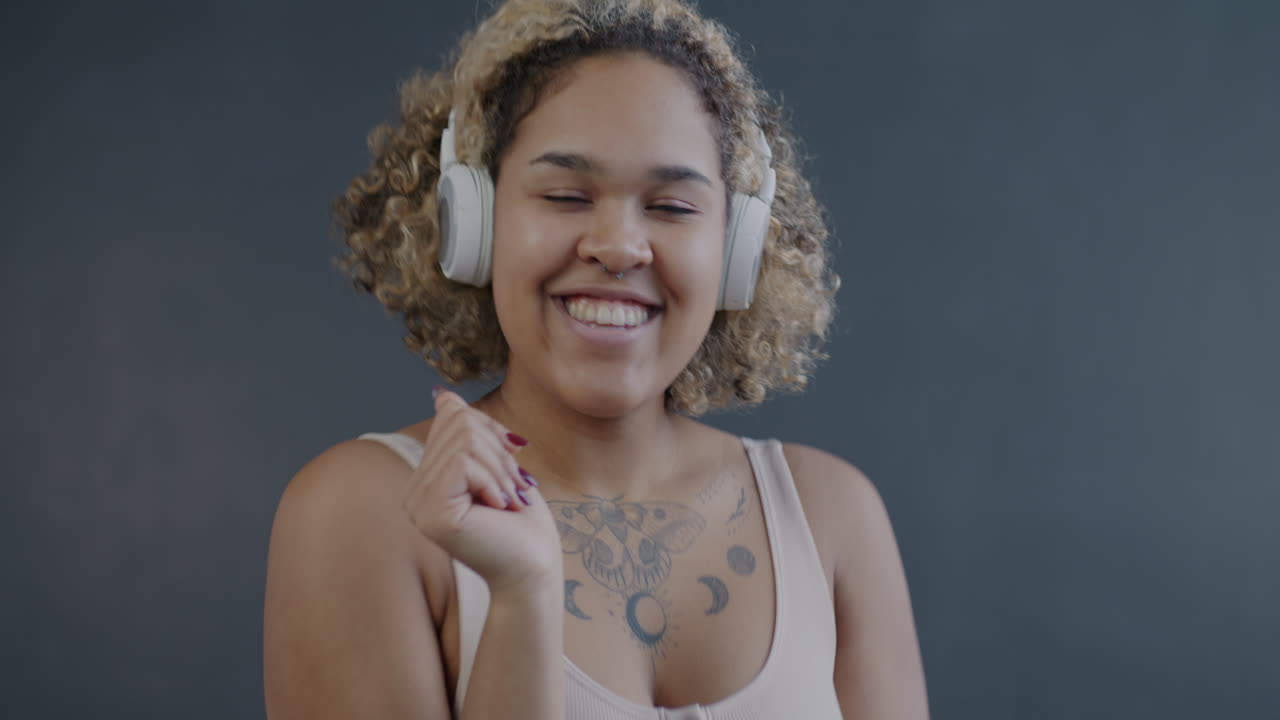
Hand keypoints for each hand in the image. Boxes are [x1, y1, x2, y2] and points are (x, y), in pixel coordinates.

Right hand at [402, 388, 560, 594]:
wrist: (534, 568)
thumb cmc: (522, 522)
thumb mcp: (496, 464)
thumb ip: (469, 434)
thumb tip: (443, 396)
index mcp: (427, 478)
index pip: (453, 416)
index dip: (492, 428)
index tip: (513, 460)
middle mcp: (414, 491)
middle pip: (459, 422)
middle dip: (500, 449)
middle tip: (515, 487)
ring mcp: (418, 504)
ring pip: (464, 440)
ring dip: (501, 468)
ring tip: (508, 499)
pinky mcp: (432, 514)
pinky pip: (463, 462)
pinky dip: (493, 479)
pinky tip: (498, 507)